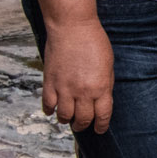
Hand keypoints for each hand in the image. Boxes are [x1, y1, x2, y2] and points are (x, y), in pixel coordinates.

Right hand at [41, 15, 113, 133]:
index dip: (101, 126)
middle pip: (82, 119)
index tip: (100, 130)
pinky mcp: (49, 82)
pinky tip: (52, 111)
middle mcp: (82, 91)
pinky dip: (49, 110)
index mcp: (101, 87)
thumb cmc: (94, 42)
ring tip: (67, 120)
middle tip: (82, 126)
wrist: (72, 27)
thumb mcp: (108, 66)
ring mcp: (64, 88)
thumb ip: (105, 85)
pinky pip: (47, 104)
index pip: (102, 115)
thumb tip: (101, 99)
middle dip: (83, 125)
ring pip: (63, 115)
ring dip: (66, 120)